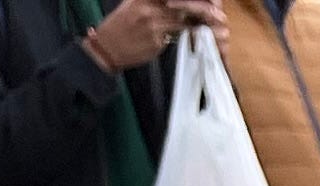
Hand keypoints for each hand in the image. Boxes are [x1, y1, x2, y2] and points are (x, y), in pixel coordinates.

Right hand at [84, 0, 216, 73]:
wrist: (107, 47)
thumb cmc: (119, 26)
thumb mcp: (131, 5)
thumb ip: (151, 2)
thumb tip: (172, 4)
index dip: (187, 1)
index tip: (204, 1)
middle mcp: (147, 9)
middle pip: (179, 6)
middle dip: (195, 8)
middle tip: (212, 10)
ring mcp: (153, 25)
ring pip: (180, 21)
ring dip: (192, 21)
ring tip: (204, 22)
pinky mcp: (157, 41)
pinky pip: (175, 36)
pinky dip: (182, 34)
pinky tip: (190, 34)